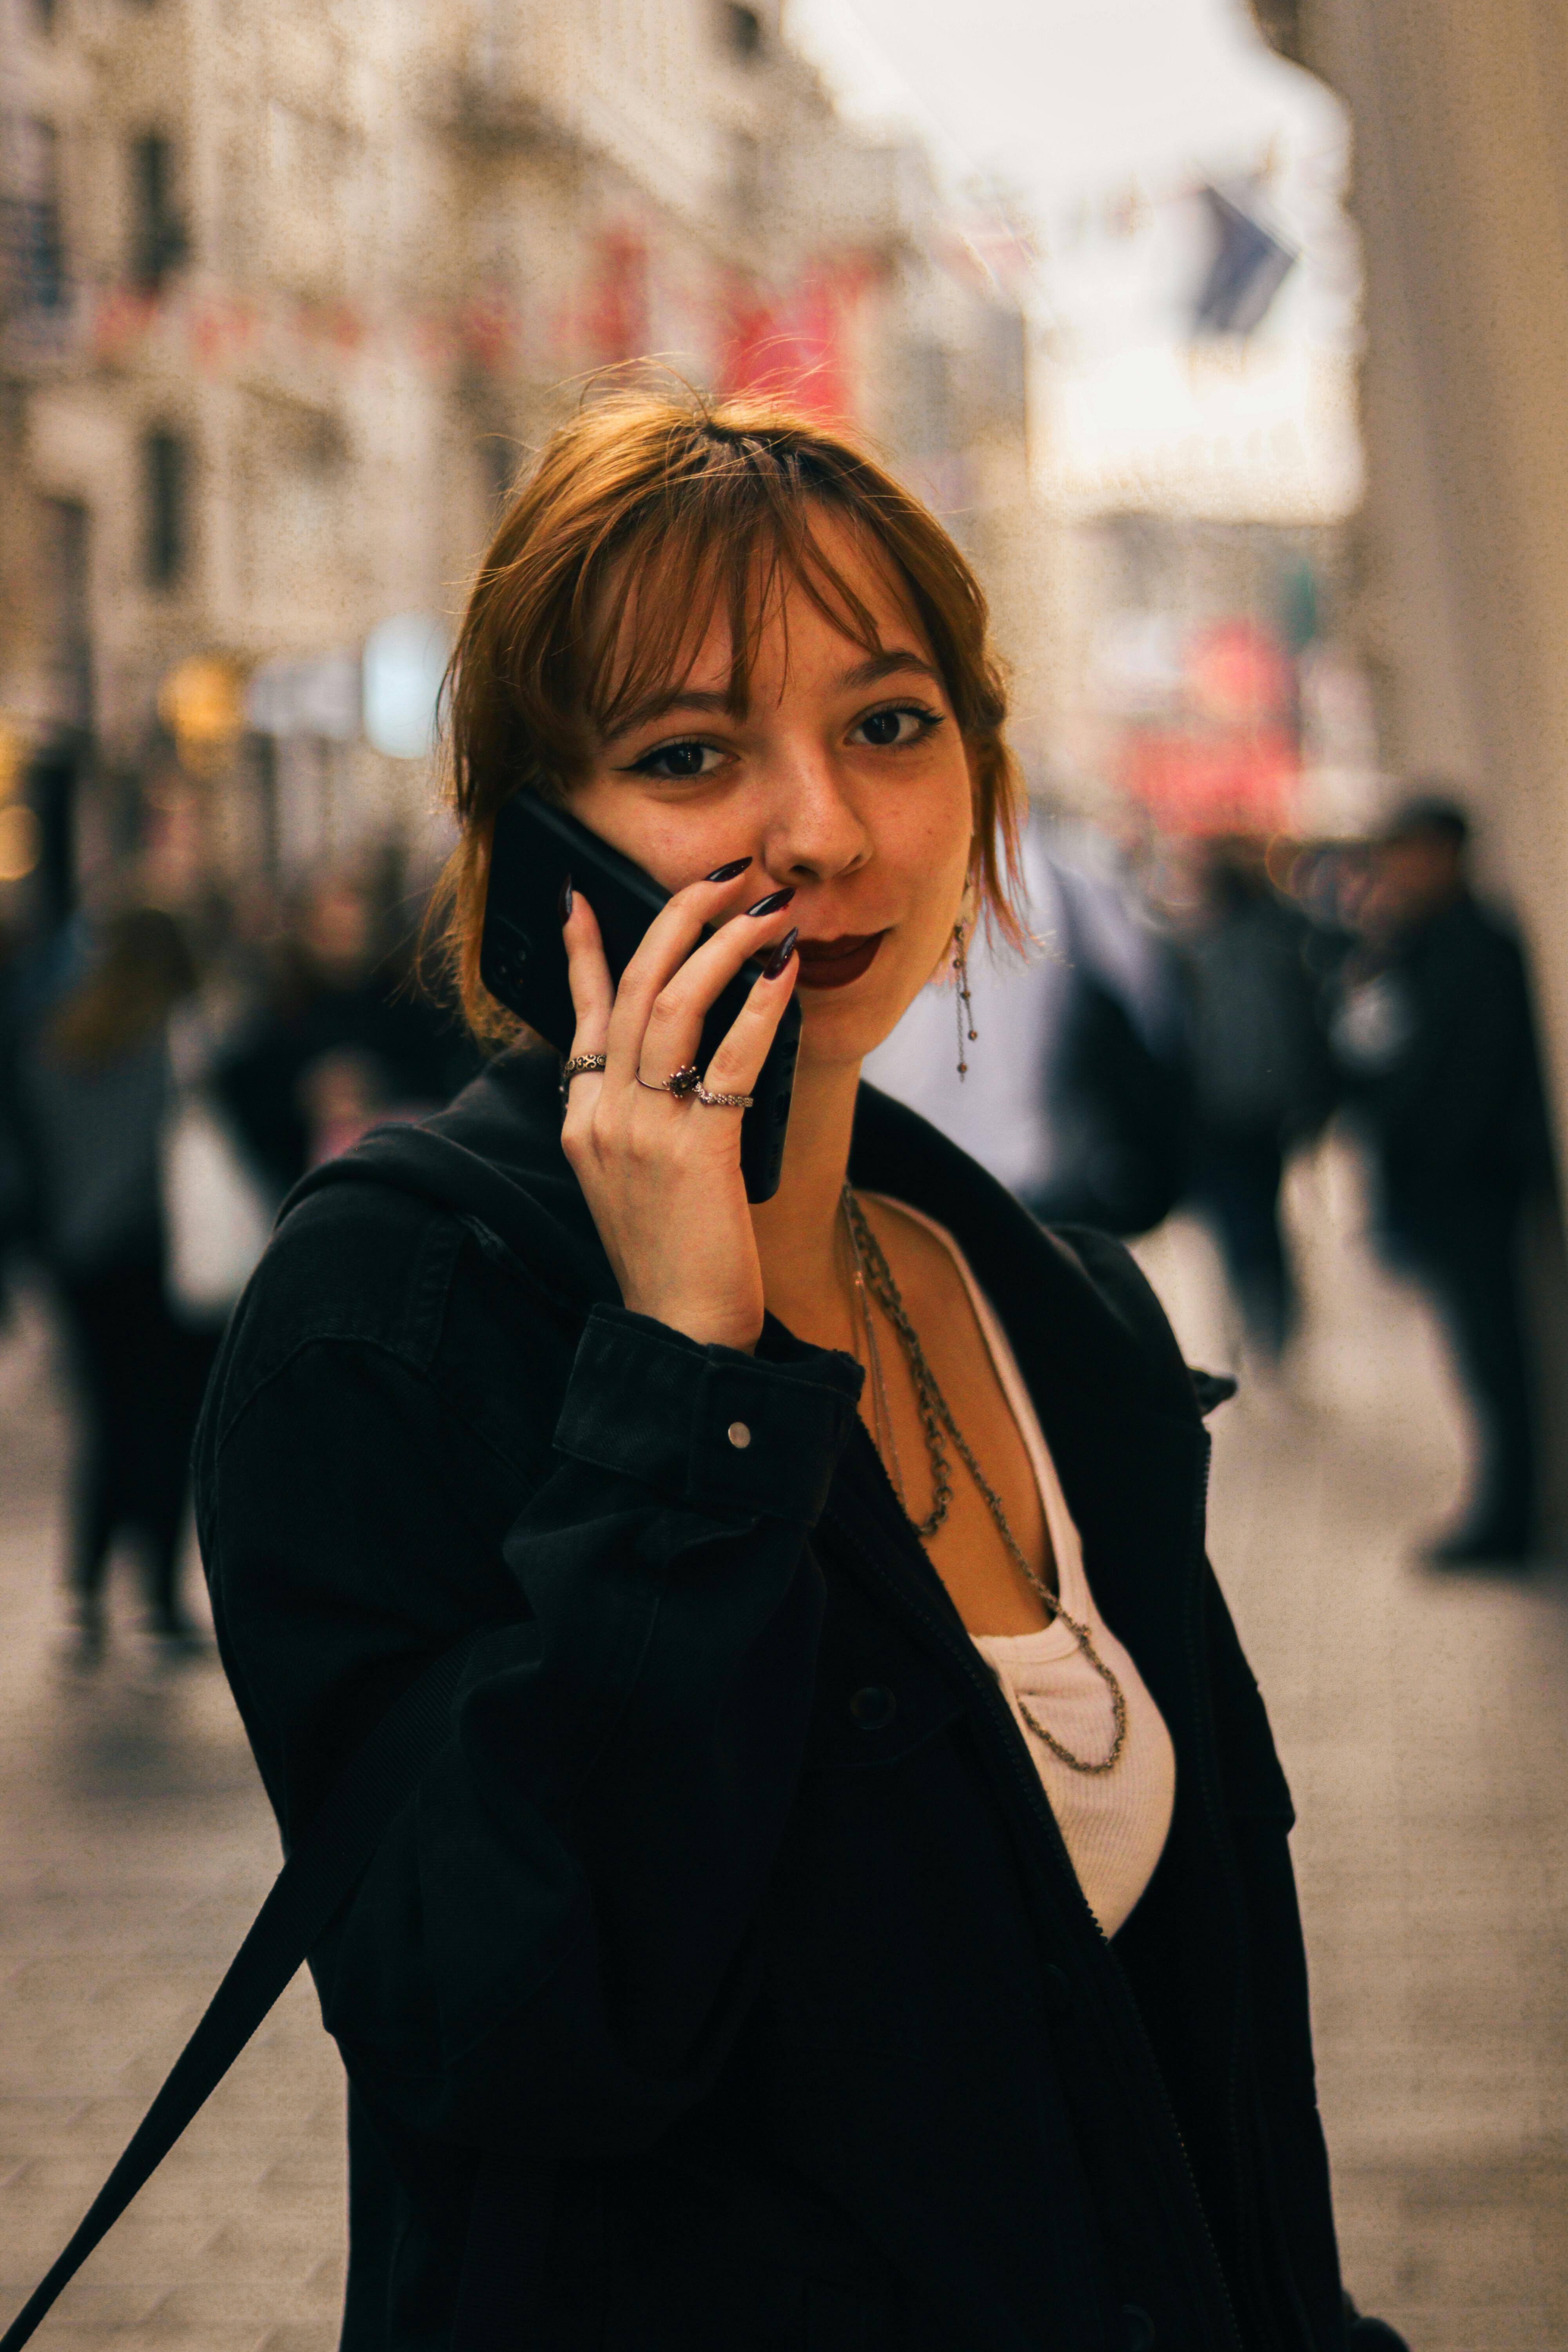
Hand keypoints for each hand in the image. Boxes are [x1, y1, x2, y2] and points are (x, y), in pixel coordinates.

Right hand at [559, 872, 798, 1351]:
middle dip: (677, 919)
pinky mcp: (697, 1154)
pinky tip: (785, 977)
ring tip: (767, 911)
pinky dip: (759, 1010)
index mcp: (584, 1121)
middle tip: (723, 877)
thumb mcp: (636, 1178)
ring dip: (724, 947)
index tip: (583, 894)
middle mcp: (604, 1117)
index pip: (582, 1014)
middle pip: (632, 988)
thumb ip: (643, 1116)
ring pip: (673, 1006)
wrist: (682, 1334)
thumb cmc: (675, 1257)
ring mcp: (645, 1133)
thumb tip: (686, 1057)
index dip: (583, 950)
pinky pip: (729, 1059)